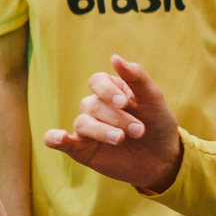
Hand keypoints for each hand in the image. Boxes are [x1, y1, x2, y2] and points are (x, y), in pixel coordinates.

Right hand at [43, 56, 183, 192]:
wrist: (162, 158)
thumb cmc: (157, 123)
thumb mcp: (153, 98)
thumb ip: (136, 77)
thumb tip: (114, 57)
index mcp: (111, 90)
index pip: (97, 81)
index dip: (107, 91)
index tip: (124, 103)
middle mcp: (95, 107)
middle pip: (92, 104)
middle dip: (117, 118)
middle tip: (139, 131)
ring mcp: (87, 128)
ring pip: (83, 123)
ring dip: (102, 131)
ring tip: (121, 139)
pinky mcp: (81, 149)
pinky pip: (59, 141)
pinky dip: (54, 138)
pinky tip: (59, 137)